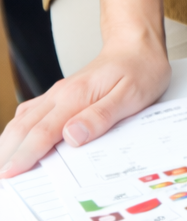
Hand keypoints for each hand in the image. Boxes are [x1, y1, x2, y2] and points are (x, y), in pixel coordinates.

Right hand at [0, 33, 170, 177]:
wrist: (139, 44)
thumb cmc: (140, 69)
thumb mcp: (131, 95)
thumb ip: (100, 116)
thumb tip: (72, 136)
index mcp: (76, 96)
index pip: (42, 132)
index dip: (24, 155)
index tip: (9, 174)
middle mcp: (62, 93)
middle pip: (24, 126)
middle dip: (7, 152)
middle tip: (0, 176)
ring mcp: (59, 93)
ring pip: (24, 118)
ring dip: (9, 141)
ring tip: (2, 163)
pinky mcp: (62, 94)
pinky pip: (32, 112)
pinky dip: (19, 129)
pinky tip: (15, 140)